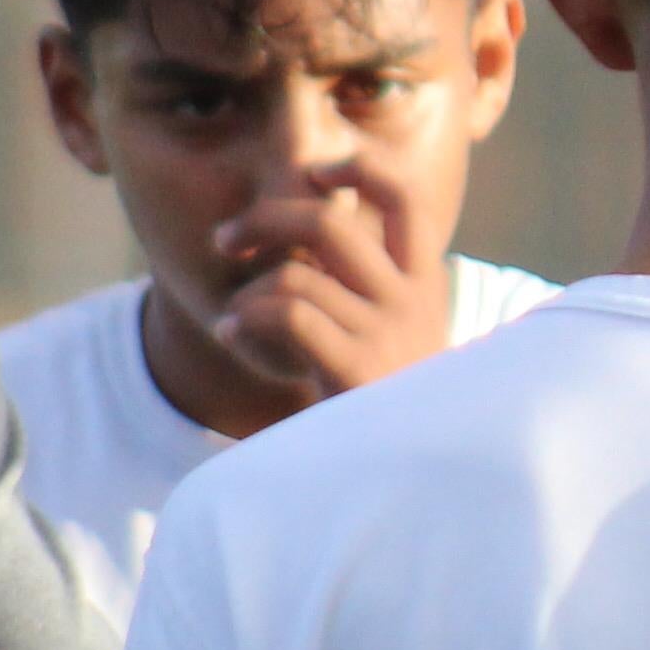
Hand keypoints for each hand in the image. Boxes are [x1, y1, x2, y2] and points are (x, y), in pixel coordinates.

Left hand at [208, 179, 446, 397]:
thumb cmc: (384, 402)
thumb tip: (303, 218)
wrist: (411, 480)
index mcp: (425, 281)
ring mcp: (388, 333)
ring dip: (247, 291)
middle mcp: (413, 299)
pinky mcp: (358, 369)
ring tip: (233, 316)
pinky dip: (244, 319)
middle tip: (225, 238)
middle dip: (264, 218)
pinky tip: (231, 334)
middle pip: (329, 220)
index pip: (402, 195)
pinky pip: (286, 314)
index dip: (356, 168)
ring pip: (295, 273)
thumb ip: (360, 284)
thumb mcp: (392, 334)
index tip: (314, 175)